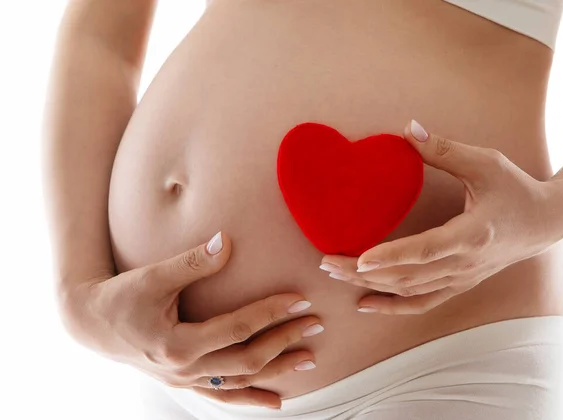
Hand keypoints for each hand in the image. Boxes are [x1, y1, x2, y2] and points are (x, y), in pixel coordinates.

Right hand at [62, 232, 321, 408]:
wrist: (91, 323)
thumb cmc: (121, 296)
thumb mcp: (153, 276)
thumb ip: (192, 262)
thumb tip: (226, 242)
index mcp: (177, 343)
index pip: (237, 329)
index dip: (270, 313)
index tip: (299, 299)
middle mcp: (184, 368)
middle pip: (246, 359)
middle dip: (284, 342)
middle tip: (315, 324)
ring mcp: (185, 380)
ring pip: (239, 381)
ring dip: (276, 371)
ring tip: (309, 360)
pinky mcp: (184, 381)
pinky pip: (222, 395)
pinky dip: (249, 398)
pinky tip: (275, 401)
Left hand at [320, 120, 562, 314]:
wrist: (546, 222)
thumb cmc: (517, 189)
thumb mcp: (486, 162)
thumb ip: (444, 149)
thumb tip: (408, 129)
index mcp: (473, 234)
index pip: (426, 250)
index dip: (392, 256)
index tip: (359, 258)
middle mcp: (465, 264)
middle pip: (408, 276)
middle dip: (364, 272)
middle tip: (326, 261)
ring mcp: (461, 279)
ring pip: (410, 292)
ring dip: (371, 286)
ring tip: (335, 273)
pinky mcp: (459, 284)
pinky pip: (422, 302)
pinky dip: (392, 307)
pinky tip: (364, 304)